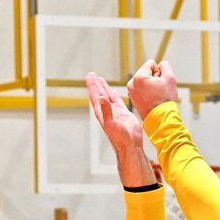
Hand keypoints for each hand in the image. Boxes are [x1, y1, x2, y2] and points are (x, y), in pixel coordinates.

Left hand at [87, 72, 157, 187]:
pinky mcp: (123, 114)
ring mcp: (115, 112)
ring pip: (107, 96)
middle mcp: (107, 111)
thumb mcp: (111, 123)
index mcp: (102, 113)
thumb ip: (106, 110)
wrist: (130, 145)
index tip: (89, 76)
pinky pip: (117, 101)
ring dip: (103, 88)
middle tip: (91, 74)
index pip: (95, 96)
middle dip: (95, 84)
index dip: (92, 86)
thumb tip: (101, 97)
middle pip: (99, 94)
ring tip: (99, 79)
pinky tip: (112, 90)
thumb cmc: (120, 138)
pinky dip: (114, 94)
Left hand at [126, 59, 179, 122]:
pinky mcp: (132, 97)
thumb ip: (165, 66)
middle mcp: (131, 83)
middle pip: (146, 72)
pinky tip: (151, 99)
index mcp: (138, 77)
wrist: (161, 120)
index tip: (160, 83)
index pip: (151, 64)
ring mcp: (130, 91)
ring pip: (144, 80)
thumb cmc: (165, 100)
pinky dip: (147, 91)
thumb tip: (159, 65)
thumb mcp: (170, 78)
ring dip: (151, 85)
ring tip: (155, 95)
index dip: (159, 72)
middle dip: (154, 78)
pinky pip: (142, 88)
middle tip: (158, 91)